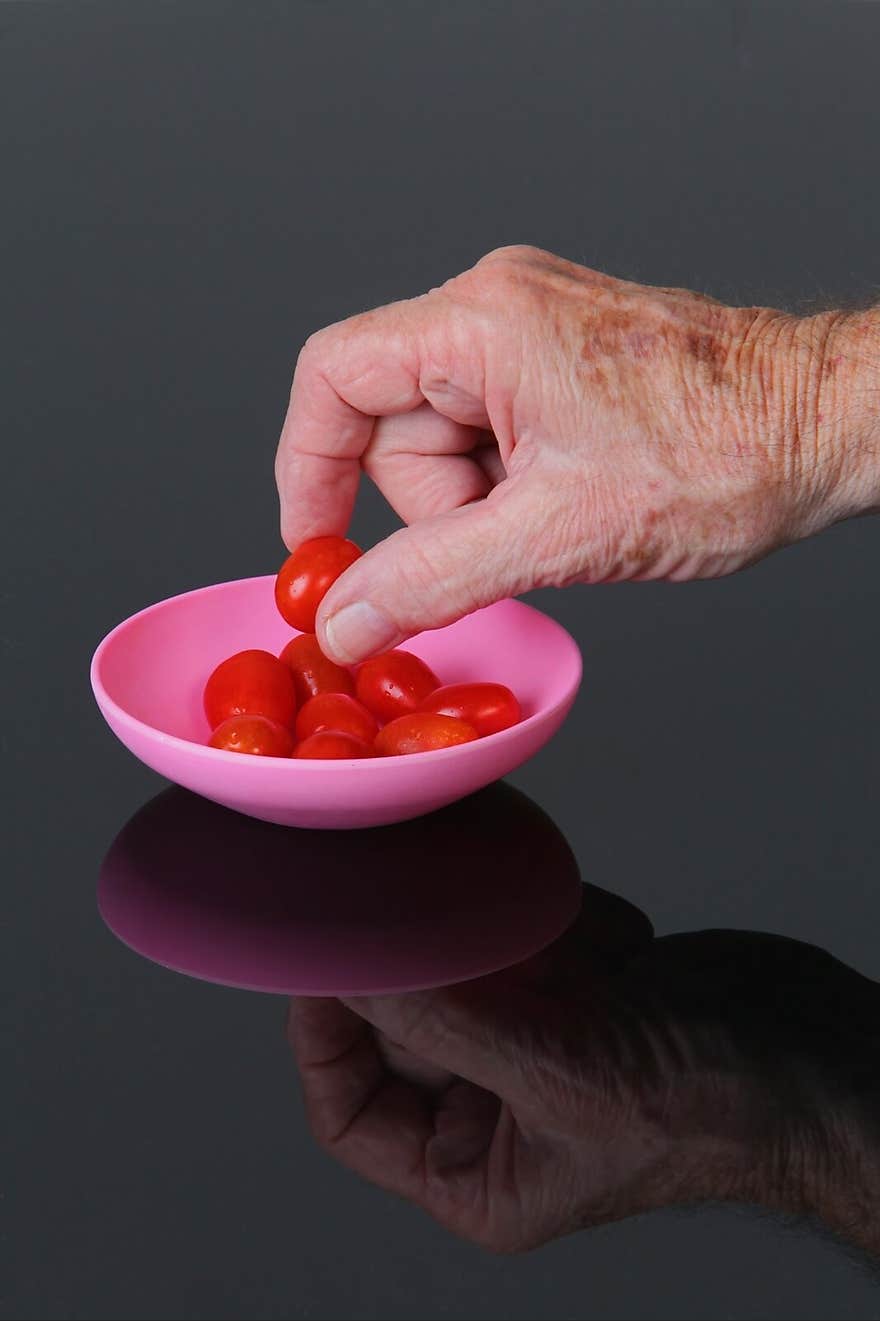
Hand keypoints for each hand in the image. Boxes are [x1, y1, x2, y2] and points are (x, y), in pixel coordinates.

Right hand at [275, 245, 878, 663]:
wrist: (823, 430)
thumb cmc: (724, 452)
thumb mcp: (557, 536)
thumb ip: (430, 580)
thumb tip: (344, 617)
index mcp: (483, 322)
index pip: (333, 378)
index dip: (307, 468)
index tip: (317, 546)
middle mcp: (499, 308)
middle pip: (391, 426)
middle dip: (438, 507)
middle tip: (515, 537)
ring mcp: (532, 333)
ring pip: (443, 444)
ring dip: (484, 506)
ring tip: (567, 515)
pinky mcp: (559, 363)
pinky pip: (492, 438)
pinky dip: (513, 490)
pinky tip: (577, 498)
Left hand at [288, 887, 879, 1253]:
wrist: (807, 1053)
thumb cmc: (706, 1107)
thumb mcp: (557, 1072)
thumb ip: (443, 1020)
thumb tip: (346, 969)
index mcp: (472, 1172)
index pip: (349, 1110)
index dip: (324, 1035)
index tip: (324, 959)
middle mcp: (488, 1110)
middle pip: (396, 1026)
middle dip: (425, 969)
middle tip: (429, 910)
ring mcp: (527, 1043)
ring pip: (457, 970)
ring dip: (503, 943)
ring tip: (569, 955)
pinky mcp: (564, 990)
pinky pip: (515, 937)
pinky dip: (550, 924)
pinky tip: (615, 951)